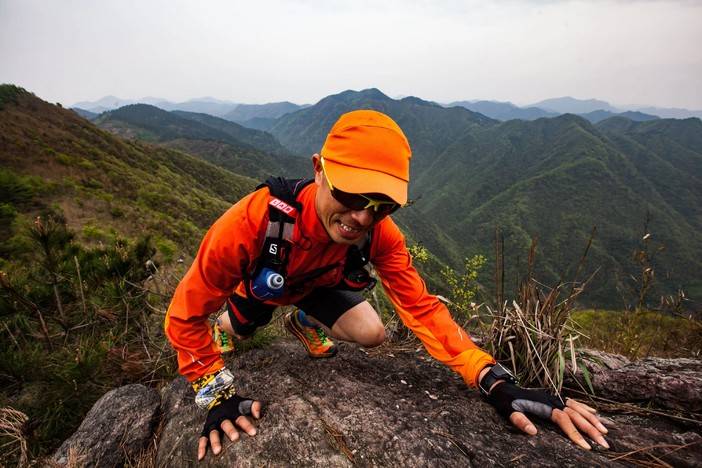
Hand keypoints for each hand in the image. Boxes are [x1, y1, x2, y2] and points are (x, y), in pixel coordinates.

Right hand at [198, 394, 262, 459]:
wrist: (218, 397)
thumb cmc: (236, 404)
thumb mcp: (246, 402)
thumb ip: (255, 406)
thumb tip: (258, 416)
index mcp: (233, 412)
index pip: (241, 418)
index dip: (247, 425)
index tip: (253, 433)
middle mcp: (222, 418)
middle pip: (226, 424)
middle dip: (230, 431)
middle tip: (235, 438)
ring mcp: (213, 423)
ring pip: (213, 432)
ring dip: (215, 441)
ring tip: (218, 451)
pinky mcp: (206, 428)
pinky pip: (202, 438)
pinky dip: (201, 447)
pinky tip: (201, 456)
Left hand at [487, 382, 608, 449]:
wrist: (502, 387)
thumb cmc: (505, 401)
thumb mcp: (509, 411)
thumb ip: (520, 421)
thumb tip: (533, 432)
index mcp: (544, 405)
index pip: (565, 421)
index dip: (576, 434)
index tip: (587, 447)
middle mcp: (553, 400)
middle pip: (576, 415)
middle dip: (592, 429)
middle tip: (605, 443)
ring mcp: (554, 397)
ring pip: (578, 408)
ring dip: (592, 419)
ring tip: (605, 431)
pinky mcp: (553, 397)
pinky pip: (573, 402)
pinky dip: (585, 407)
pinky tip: (595, 413)